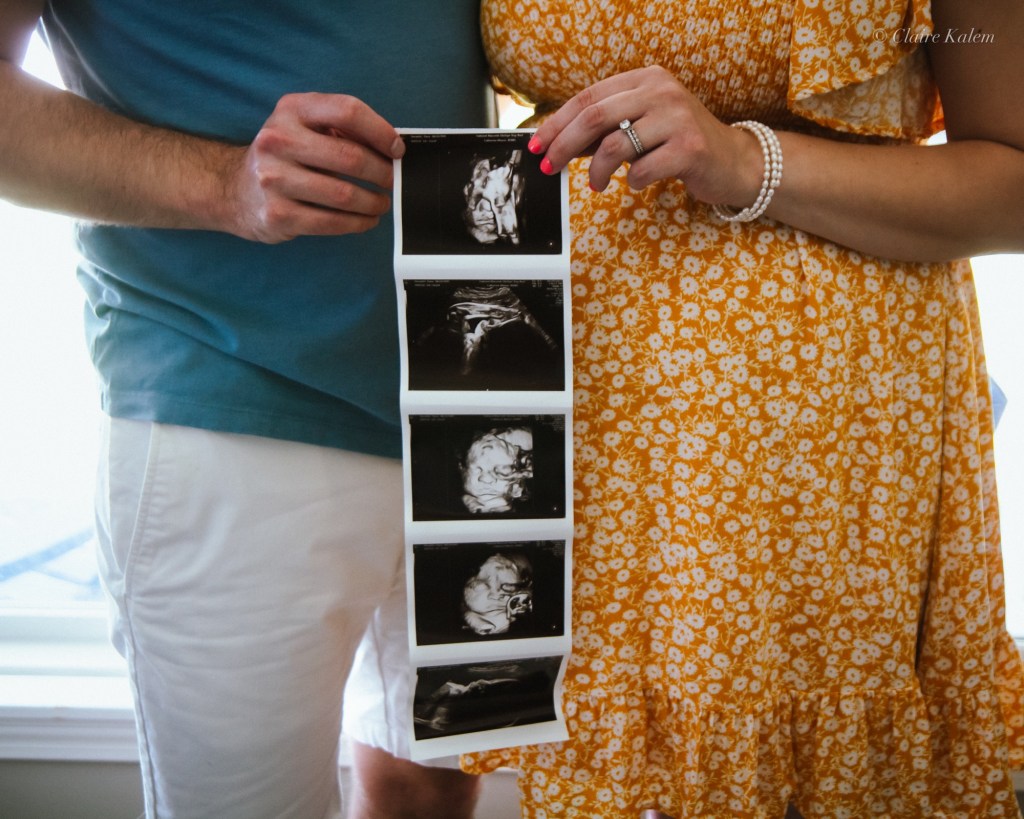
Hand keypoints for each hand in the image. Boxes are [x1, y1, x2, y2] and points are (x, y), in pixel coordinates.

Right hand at [225, 92, 404, 242]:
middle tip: (393, 181)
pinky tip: (366, 220)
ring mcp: (274, 179)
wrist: (235, 190)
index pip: (347, 111)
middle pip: (350, 156)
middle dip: (382, 173)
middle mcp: (278, 140)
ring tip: (381, 203)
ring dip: (373, 202)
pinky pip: (331, 222)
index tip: (397, 150)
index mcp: (292, 110)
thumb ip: (342, 129)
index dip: (380, 131)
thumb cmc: (284, 157)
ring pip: (344, 194)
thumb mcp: (304, 127)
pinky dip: (357, 223)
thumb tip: (391, 148)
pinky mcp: (278, 214)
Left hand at [528, 66, 762, 206]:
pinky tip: (637, 182)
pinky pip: (642, 169)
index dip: (557, 122)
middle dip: (563, 145)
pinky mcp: (689, 148)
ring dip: (597, 171)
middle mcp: (661, 91)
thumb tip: (558, 141)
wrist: (733, 161)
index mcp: (645, 78)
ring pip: (614, 145)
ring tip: (597, 184)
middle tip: (549, 166)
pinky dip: (632, 181)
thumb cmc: (681, 144)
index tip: (537, 144)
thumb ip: (605, 130)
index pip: (588, 97)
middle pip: (594, 117)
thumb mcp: (642, 126)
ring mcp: (677, 118)